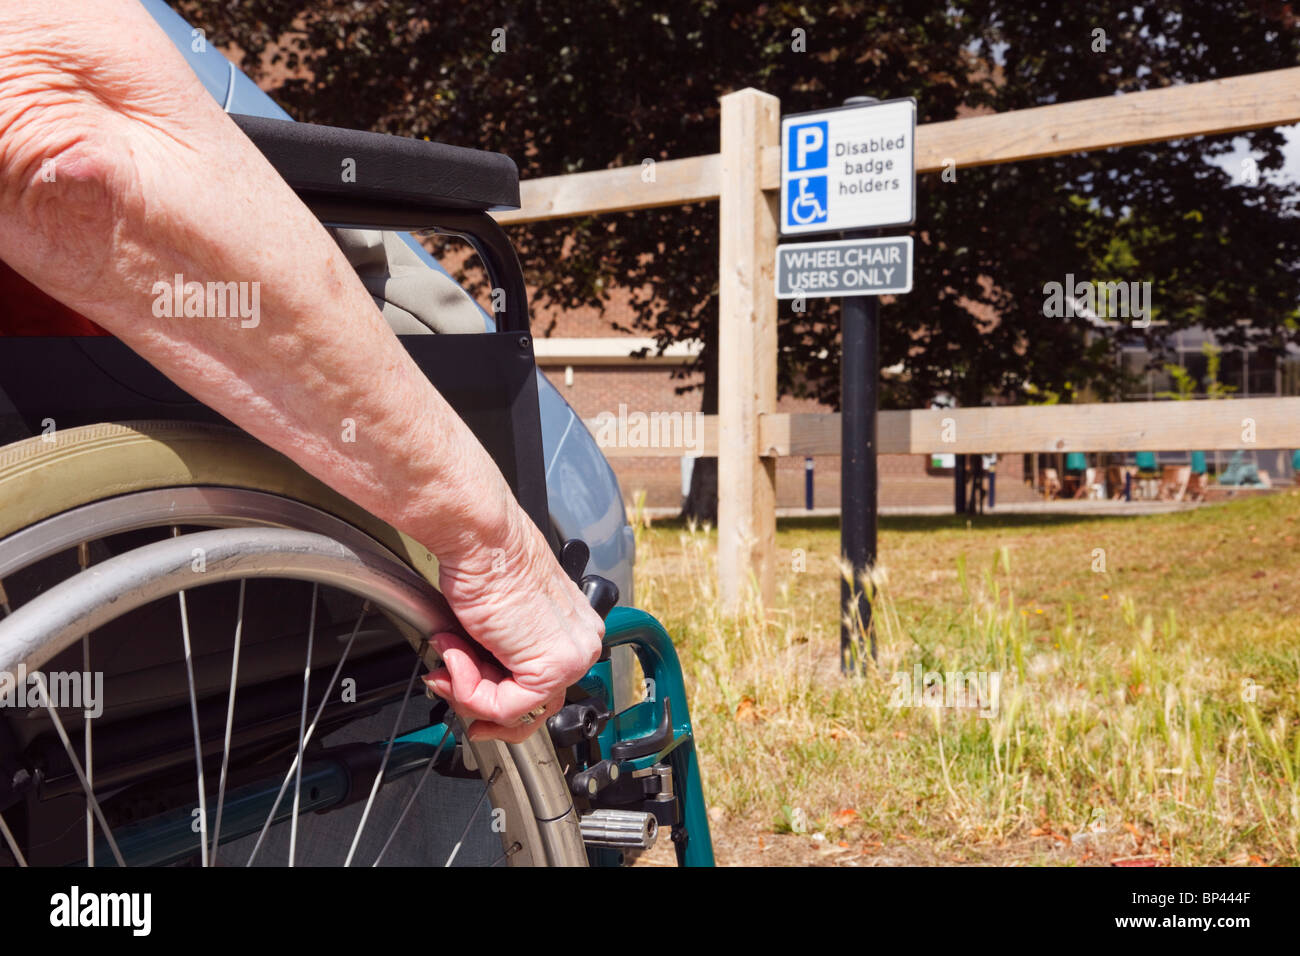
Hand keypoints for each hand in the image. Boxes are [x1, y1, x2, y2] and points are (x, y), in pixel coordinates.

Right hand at [422, 505, 604, 742]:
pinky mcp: (551, 669)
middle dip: (477, 698)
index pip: (538, 688)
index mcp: (575, 630)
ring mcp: (571, 659)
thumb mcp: (500, 619)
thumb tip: (471, 682)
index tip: (461, 688)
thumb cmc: (487, 560)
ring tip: (450, 651)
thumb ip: (498, 656)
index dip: (491, 694)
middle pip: (528, 706)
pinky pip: (503, 708)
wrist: (482, 537)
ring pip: (514, 712)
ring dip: (467, 687)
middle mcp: (581, 645)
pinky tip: (456, 652)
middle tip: (446, 677)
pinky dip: (468, 688)